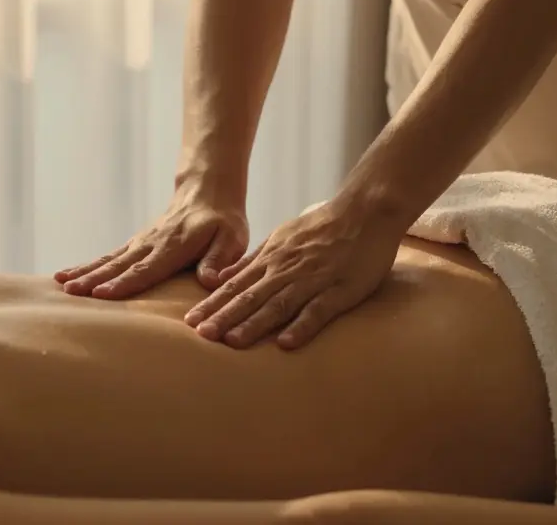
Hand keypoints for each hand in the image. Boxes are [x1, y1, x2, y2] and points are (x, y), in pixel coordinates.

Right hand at [54, 184, 248, 297]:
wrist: (206, 192)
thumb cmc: (223, 222)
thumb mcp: (232, 239)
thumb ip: (220, 259)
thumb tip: (209, 280)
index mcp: (175, 246)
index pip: (147, 268)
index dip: (125, 282)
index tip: (102, 294)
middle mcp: (152, 243)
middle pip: (120, 264)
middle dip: (95, 279)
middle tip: (71, 291)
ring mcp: (140, 242)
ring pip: (109, 259)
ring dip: (85, 272)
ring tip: (61, 284)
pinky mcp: (134, 244)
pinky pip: (108, 257)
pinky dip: (87, 266)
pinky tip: (66, 276)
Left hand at [184, 195, 405, 349]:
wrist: (366, 211)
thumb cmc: (323, 226)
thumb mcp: (281, 237)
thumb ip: (253, 259)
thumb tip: (221, 276)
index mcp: (273, 258)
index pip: (237, 285)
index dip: (213, 304)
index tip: (191, 322)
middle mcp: (287, 270)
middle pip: (251, 296)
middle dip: (225, 316)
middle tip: (201, 335)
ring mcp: (314, 279)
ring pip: (279, 304)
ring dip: (254, 324)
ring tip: (232, 342)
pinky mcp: (340, 290)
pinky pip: (318, 310)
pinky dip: (301, 327)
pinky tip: (285, 344)